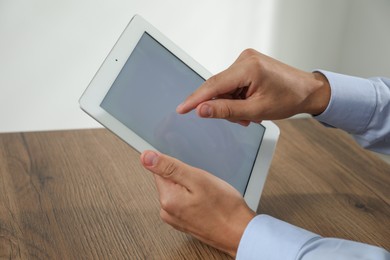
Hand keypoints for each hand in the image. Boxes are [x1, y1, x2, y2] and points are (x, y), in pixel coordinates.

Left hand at [140, 150, 254, 256]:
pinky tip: (206, 202)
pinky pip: (184, 201)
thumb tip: (146, 157)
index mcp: (167, 199)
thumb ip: (169, 167)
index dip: (178, 166)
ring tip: (207, 194)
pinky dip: (194, 198)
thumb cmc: (224, 208)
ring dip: (191, 187)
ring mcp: (175, 218)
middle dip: (186, 177)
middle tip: (203, 184)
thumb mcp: (197, 179)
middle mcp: (167, 211)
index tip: (191, 171)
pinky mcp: (183, 221)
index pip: (160, 170)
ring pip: (178, 190)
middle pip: (169, 180)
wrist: (239, 232)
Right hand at [176, 49, 330, 125]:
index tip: (182, 109)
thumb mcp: (256, 110)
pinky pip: (232, 85)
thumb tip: (202, 110)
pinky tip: (250, 105)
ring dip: (234, 104)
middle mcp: (244, 59)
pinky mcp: (247, 64)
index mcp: (248, 67)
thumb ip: (226, 110)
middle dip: (226, 106)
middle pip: (219, 88)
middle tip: (243, 119)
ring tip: (252, 113)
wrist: (307, 90)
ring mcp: (246, 60)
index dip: (196, 99)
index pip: (213, 85)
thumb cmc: (289, 98)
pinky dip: (238, 98)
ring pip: (225, 89)